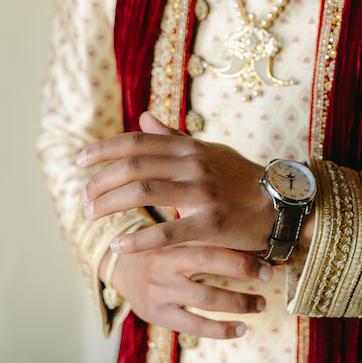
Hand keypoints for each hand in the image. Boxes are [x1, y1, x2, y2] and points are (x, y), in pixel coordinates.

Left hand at [78, 112, 275, 254]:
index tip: (80, 161)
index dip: (104, 149)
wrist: (282, 205)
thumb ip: (173, 138)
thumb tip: (143, 116)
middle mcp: (193, 164)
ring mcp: (203, 192)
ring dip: (110, 204)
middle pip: (133, 166)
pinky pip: (168, 231)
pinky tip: (120, 245)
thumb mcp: (209, 151)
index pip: (137, 141)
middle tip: (83, 199)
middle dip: (100, 182)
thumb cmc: (241, 179)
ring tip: (92, 216)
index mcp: (190, 147)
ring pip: (144, 192)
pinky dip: (140, 239)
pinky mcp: (211, 223)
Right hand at [102, 240, 271, 338]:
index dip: (237, 241)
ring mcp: (159, 289)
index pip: (208, 235)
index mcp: (169, 235)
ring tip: (261, 304)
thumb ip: (203, 231)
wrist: (117, 267)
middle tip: (269, 274)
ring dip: (238, 302)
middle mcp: (163, 260)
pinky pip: (192, 325)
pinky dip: (219, 329)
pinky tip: (241, 329)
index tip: (266, 247)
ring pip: (204, 297)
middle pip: (207, 262)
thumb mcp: (175, 230)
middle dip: (242, 268)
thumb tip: (250, 235)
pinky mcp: (156, 314)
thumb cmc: (159, 245)